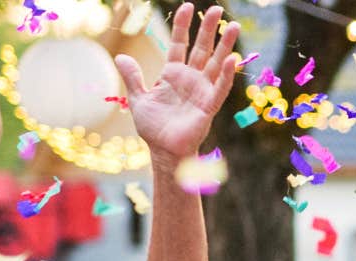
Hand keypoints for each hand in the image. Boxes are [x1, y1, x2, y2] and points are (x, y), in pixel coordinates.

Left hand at [115, 2, 239, 162]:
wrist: (164, 150)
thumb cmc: (154, 127)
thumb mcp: (138, 98)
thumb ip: (132, 77)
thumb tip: (121, 57)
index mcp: (173, 74)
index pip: (179, 44)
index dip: (183, 26)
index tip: (187, 7)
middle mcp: (191, 79)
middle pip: (203, 49)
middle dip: (209, 29)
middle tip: (217, 9)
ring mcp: (202, 91)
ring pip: (217, 63)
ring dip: (226, 45)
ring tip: (235, 27)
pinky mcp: (209, 105)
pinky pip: (221, 87)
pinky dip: (228, 74)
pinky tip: (233, 59)